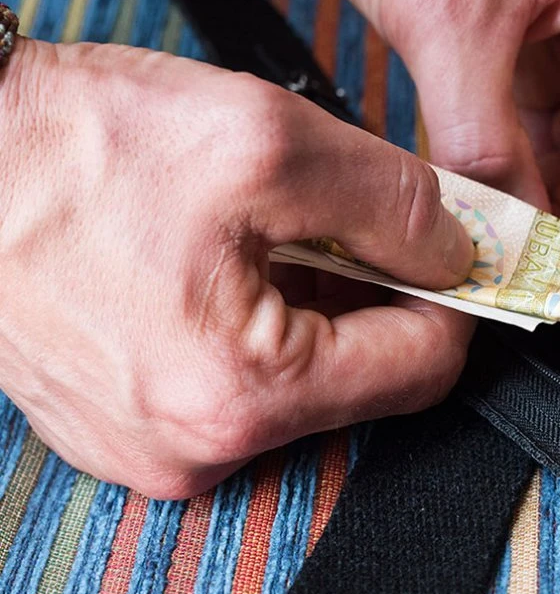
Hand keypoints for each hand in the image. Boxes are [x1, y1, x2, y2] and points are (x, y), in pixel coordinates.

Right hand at [0, 39, 474, 497]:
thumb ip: (394, 202)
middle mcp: (198, 450)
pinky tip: (218, 270)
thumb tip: (457, 251)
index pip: (420, 370)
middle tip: (348, 223)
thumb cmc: (68, 148)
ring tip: (260, 237)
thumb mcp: (264, 141)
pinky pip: (235, 389)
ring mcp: (154, 452)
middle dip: (375, 299)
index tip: (457, 256)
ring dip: (312, 309)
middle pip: (360, 382)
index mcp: (242, 395)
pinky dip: (255, 330)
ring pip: (298, 385)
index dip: (453, 303)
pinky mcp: (125, 434)